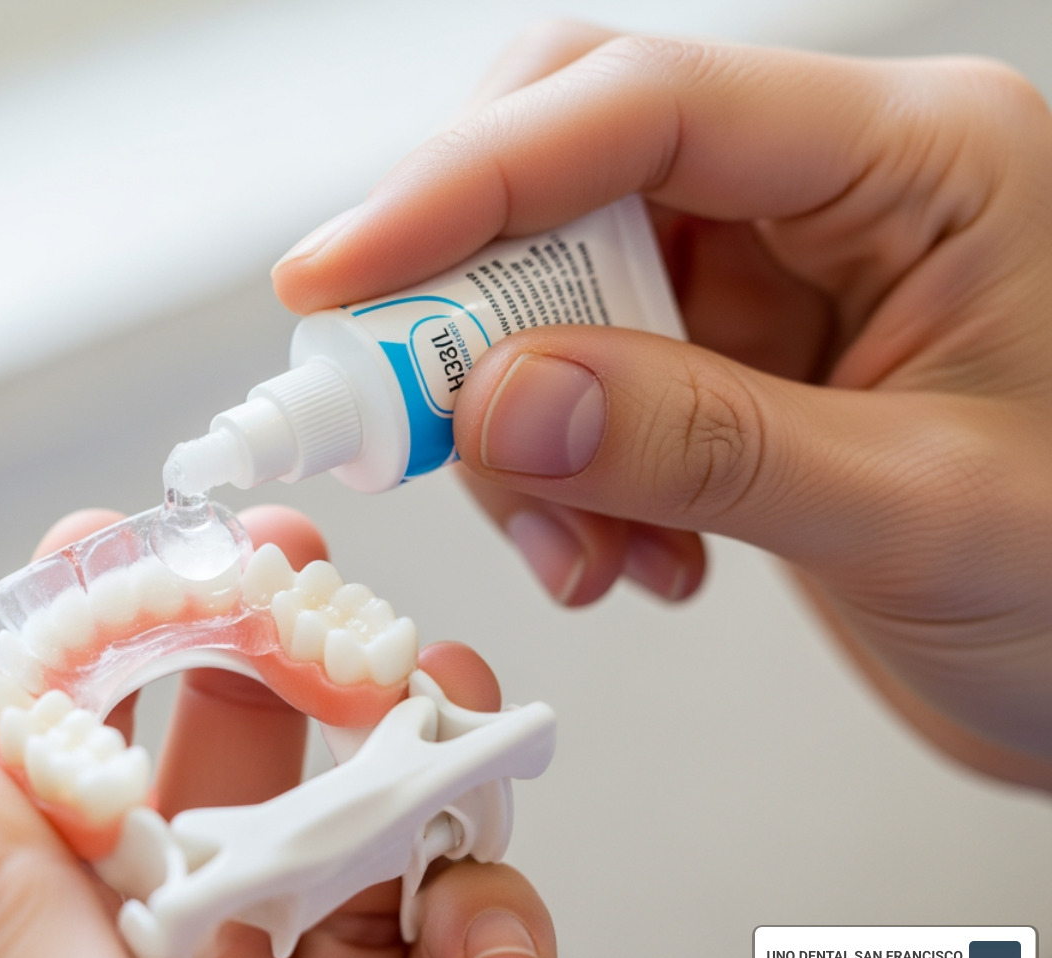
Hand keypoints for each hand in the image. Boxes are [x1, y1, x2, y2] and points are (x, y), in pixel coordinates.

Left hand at [0, 505, 555, 957]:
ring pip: (384, 847)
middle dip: (292, 661)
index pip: (83, 775)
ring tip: (442, 727)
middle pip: (251, 778)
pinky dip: (496, 932)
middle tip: (310, 565)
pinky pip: (475, 951)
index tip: (117, 533)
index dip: (100, 644)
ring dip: (422, 785)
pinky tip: (482, 951)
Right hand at [272, 23, 1051, 789]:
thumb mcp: (919, 513)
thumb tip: (500, 400)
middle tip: (415, 420)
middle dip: (470, 304)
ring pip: (555, 288)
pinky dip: (562, 473)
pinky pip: (582, 378)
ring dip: (519, 424)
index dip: (469, 179)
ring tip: (584, 550)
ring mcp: (774, 272)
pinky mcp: (731, 353)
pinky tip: (633, 554)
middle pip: (570, 172)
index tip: (338, 275)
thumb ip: (704, 444)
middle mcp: (831, 189)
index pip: (647, 103)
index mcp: (919, 160)